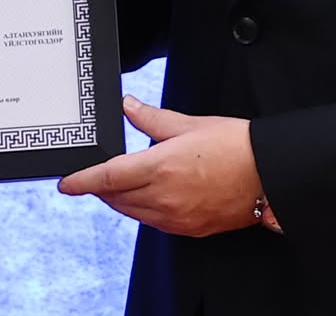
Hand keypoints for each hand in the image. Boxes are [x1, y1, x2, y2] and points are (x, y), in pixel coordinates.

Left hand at [57, 97, 263, 237]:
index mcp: (161, 168)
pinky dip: (142, 210)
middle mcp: (165, 198)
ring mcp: (177, 218)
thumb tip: (128, 106)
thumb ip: (152, 119)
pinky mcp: (190, 229)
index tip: (65, 183)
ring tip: (117, 185)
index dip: (82, 181)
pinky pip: (154, 223)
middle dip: (100, 188)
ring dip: (119, 200)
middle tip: (93, 177)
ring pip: (133, 213)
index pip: (108, 178)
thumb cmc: (235, 144)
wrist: (269, 174)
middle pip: (116, 198)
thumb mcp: (189, 124)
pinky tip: (146, 197)